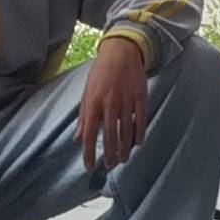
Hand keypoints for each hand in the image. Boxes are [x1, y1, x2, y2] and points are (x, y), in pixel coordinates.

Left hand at [77, 31, 152, 175]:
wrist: (121, 52)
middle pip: (111, 136)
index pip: (90, 134)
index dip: (89, 152)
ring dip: (125, 148)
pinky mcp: (141, 97)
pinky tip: (138, 143)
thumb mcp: (87, 93)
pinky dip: (140, 133)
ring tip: (124, 159)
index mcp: (93, 103)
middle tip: (110, 166)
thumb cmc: (101, 73)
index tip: (90, 167)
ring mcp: (126, 100)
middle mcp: (109, 103)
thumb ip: (83, 117)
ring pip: (127, 131)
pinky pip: (141, 120)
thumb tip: (78, 138)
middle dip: (110, 155)